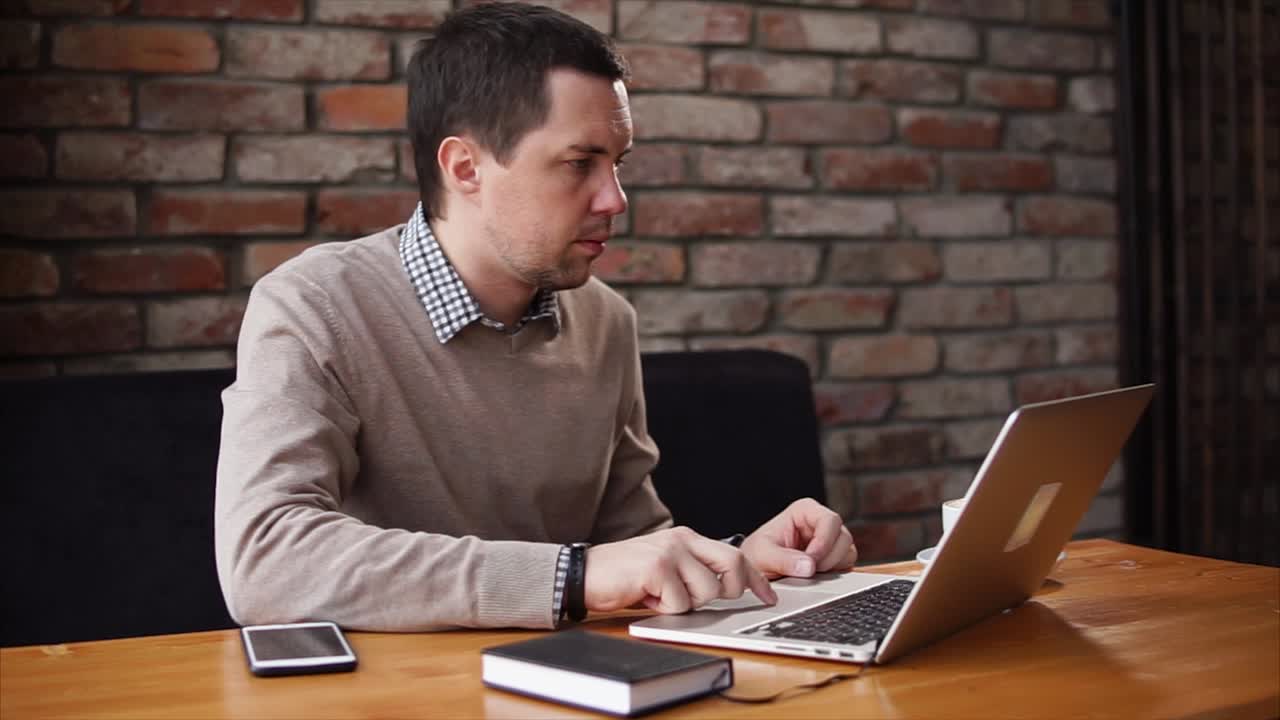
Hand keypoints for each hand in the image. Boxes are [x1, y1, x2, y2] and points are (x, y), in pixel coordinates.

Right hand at [584, 527, 777, 614]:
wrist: (583, 574)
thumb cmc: (624, 577)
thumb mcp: (665, 569)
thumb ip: (693, 572)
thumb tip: (725, 591)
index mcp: (687, 538)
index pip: (735, 555)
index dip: (756, 579)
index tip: (769, 596)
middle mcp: (683, 540)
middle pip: (733, 565)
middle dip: (729, 590)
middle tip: (699, 598)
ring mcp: (670, 552)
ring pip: (707, 591)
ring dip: (684, 604)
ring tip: (659, 595)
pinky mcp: (657, 568)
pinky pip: (679, 603)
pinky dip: (663, 608)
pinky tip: (646, 596)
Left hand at [740, 498, 856, 578]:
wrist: (755, 570)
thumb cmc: (757, 554)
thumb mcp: (763, 555)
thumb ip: (783, 560)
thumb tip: (808, 566)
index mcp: (805, 510)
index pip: (829, 520)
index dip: (824, 541)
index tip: (811, 559)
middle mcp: (820, 522)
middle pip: (843, 536)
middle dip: (828, 557)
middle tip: (808, 570)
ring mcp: (829, 539)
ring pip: (847, 551)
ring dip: (831, 566)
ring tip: (808, 572)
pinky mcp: (833, 556)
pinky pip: (846, 564)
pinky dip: (834, 573)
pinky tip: (816, 575)